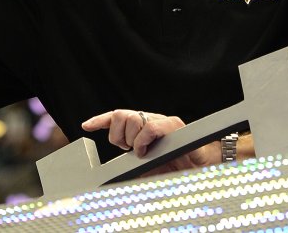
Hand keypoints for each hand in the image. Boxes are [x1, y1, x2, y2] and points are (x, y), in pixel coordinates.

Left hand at [81, 109, 219, 174]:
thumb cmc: (175, 166)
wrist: (202, 166)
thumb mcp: (147, 166)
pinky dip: (143, 141)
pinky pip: (150, 127)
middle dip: (118, 136)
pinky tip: (145, 151)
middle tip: (129, 150)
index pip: (117, 117)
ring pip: (133, 119)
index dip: (100, 120)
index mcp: (142, 125)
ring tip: (142, 152)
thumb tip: (113, 171)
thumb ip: (132, 163)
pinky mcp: (174, 125)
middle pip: (121, 115)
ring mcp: (161, 120)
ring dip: (132, 140)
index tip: (85, 126)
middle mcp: (151, 118)